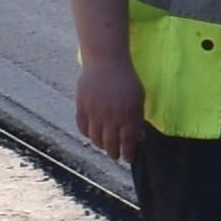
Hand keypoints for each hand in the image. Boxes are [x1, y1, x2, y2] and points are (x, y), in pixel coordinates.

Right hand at [73, 39, 147, 164]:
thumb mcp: (139, 99)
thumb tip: (138, 137)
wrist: (106, 62)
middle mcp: (111, 118)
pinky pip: (83, 127)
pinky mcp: (82, 107)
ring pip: (95, 139)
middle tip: (115, 156)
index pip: (127, 143)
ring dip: (100, 145)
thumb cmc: (127, 79)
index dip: (128, 154)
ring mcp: (94, 113)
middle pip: (110, 145)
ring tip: (104, 146)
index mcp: (128, 116)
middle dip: (114, 153)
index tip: (128, 158)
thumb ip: (137, 119)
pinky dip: (87, 134)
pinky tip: (92, 134)